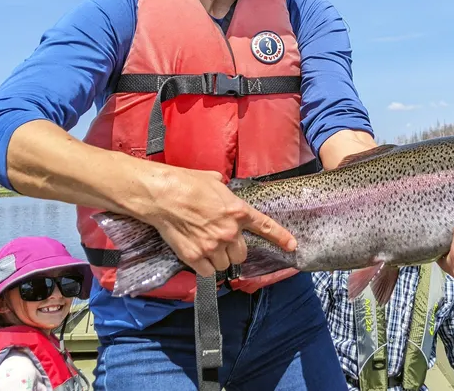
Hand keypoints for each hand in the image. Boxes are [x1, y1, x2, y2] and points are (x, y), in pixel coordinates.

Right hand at [145, 168, 296, 276]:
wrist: (161, 195)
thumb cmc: (186, 183)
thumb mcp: (214, 181)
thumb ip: (226, 193)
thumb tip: (224, 191)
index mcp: (238, 211)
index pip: (265, 227)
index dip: (281, 238)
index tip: (292, 245)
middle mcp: (230, 231)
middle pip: (242, 254)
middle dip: (233, 249)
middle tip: (219, 240)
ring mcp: (213, 246)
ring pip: (225, 265)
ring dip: (218, 259)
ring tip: (204, 245)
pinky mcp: (196, 257)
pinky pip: (208, 272)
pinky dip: (204, 267)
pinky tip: (196, 254)